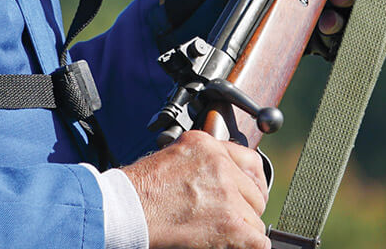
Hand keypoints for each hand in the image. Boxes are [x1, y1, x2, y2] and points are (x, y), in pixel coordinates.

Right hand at [121, 130, 270, 248]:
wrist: (128, 208)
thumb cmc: (141, 188)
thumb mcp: (174, 154)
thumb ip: (202, 159)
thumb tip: (221, 174)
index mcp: (208, 146)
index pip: (251, 161)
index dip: (252, 182)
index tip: (249, 193)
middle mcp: (220, 165)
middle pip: (256, 193)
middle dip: (245, 208)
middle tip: (229, 217)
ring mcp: (227, 193)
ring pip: (255, 219)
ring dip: (242, 228)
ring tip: (219, 231)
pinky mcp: (229, 222)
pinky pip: (258, 240)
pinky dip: (248, 245)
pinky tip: (234, 244)